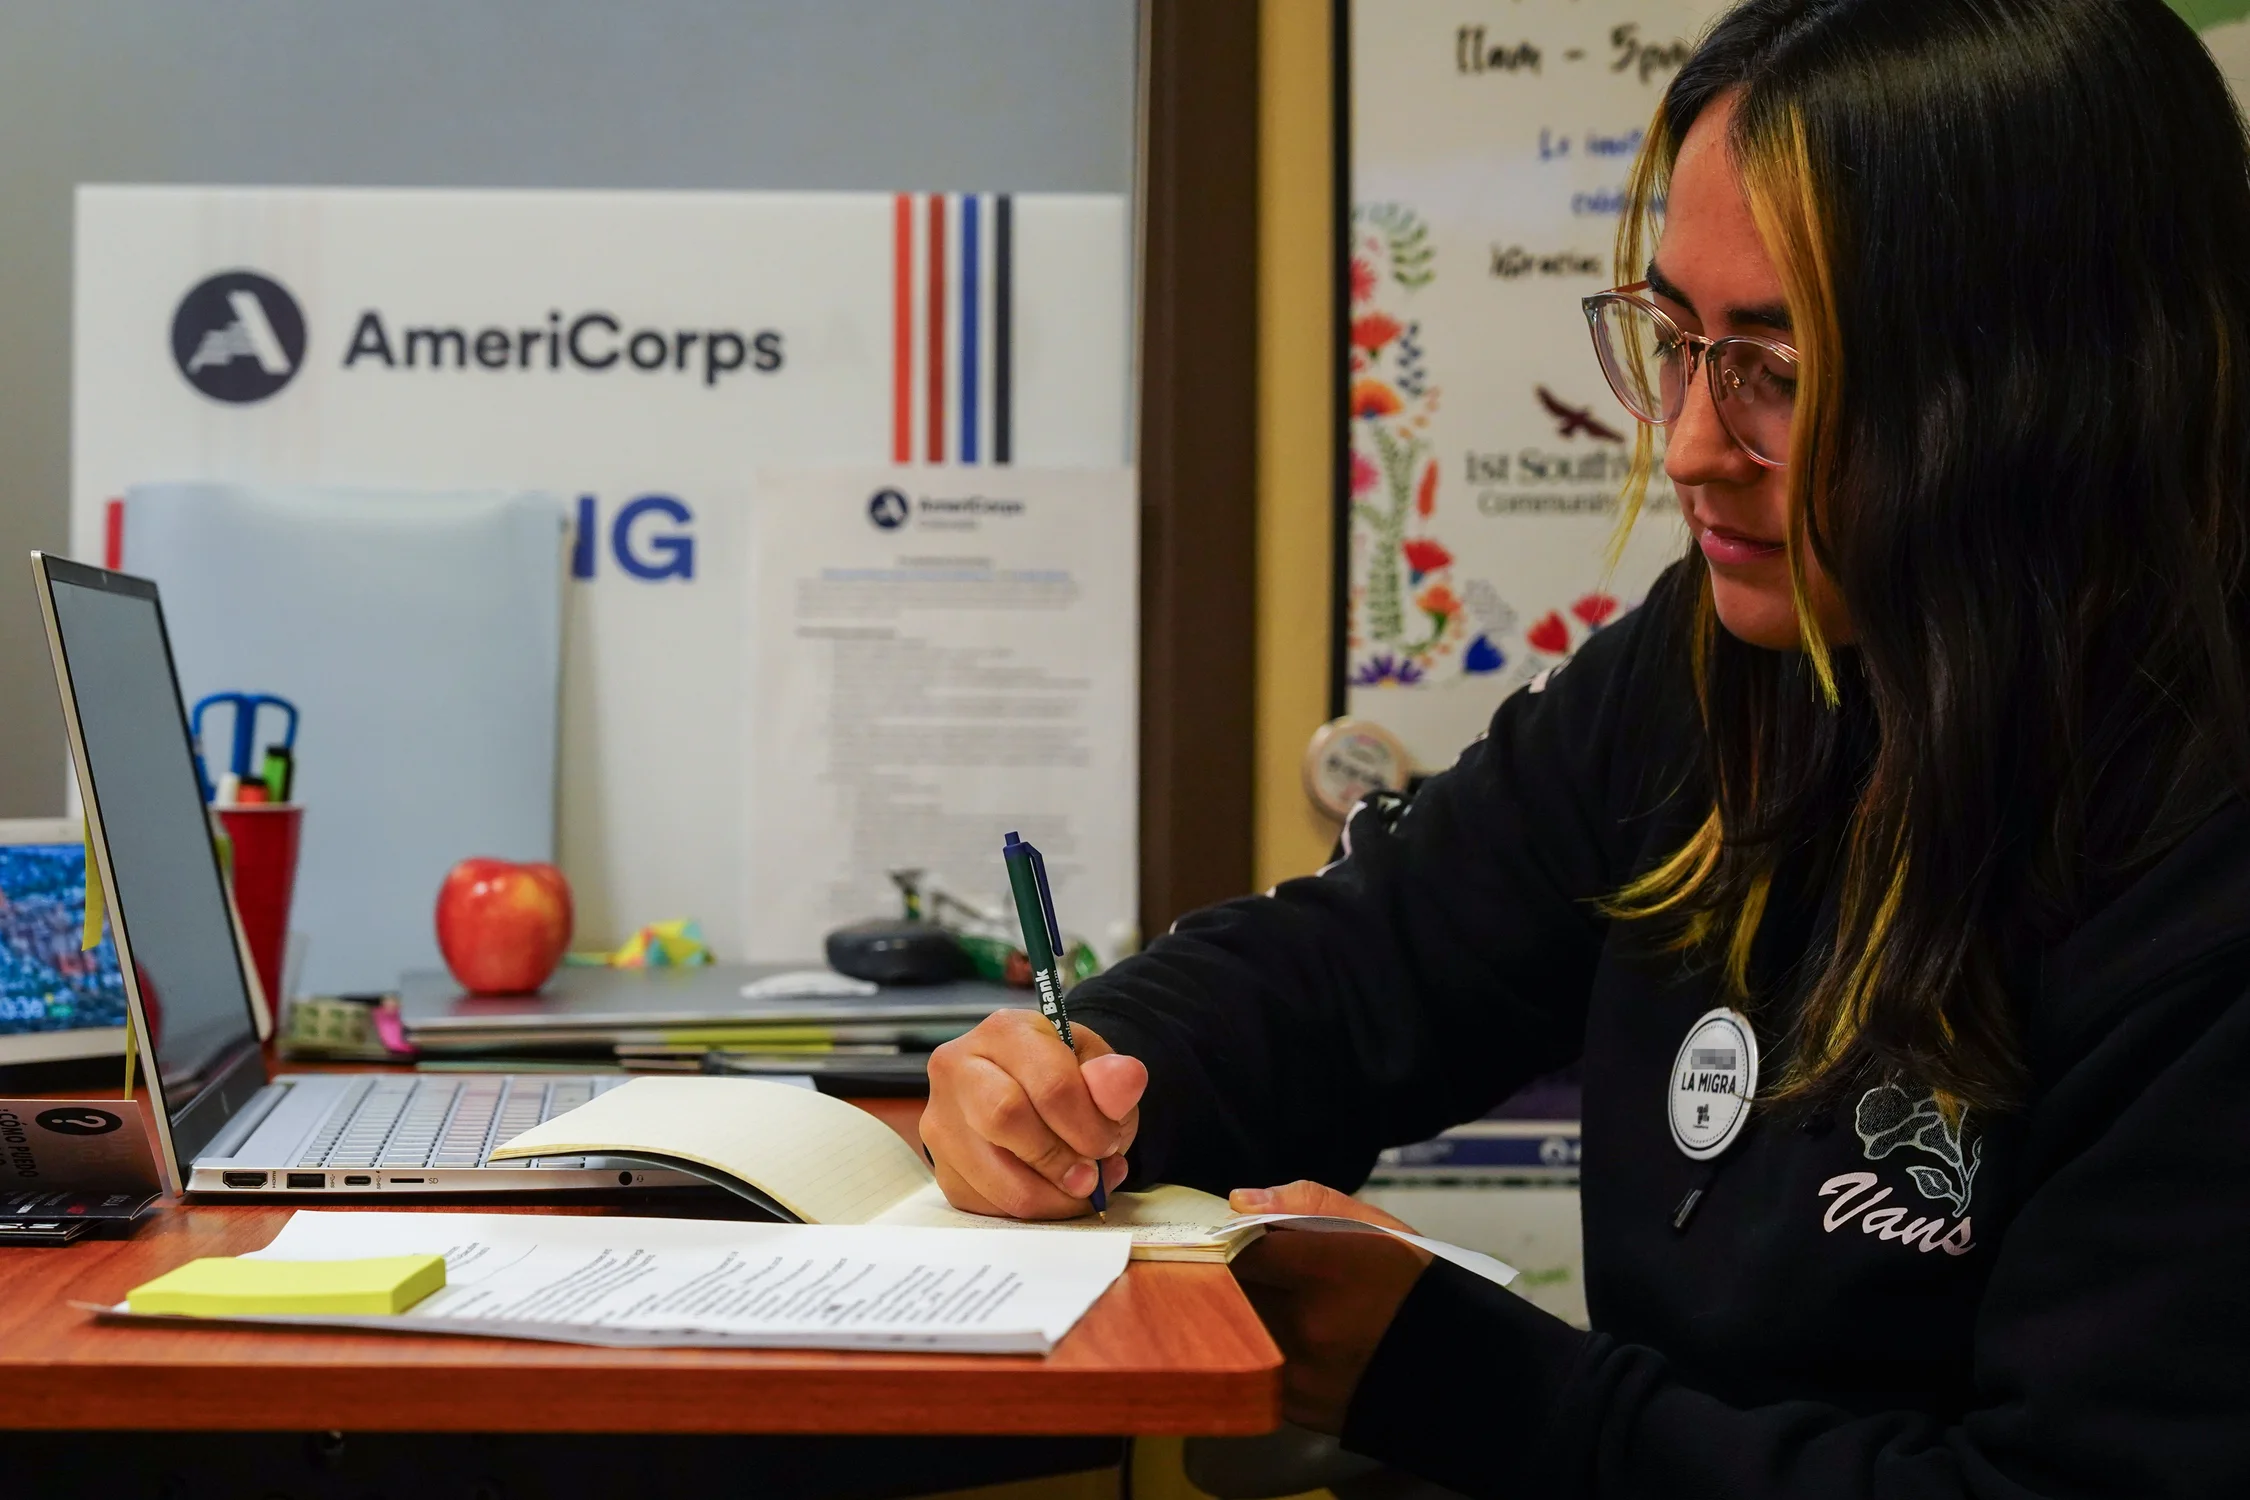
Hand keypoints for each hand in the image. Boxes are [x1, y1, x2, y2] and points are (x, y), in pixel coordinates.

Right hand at [922, 1009, 1146, 1218]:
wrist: (1031, 1091)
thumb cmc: (1064, 1077)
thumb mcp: (1097, 1069)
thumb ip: (1113, 1079)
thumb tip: (1126, 1079)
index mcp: (1004, 1031)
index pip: (1049, 1084)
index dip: (1088, 1126)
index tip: (1109, 1145)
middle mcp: (958, 1068)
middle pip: (1004, 1119)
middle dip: (1059, 1160)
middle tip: (1090, 1176)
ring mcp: (941, 1119)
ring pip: (995, 1177)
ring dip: (1050, 1196)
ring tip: (1079, 1188)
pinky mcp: (941, 1165)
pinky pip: (986, 1205)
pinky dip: (1029, 1210)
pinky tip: (1051, 1193)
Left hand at [1227, 1181, 1432, 1434]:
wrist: (1455, 1367)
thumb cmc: (1412, 1284)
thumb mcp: (1376, 1227)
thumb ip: (1306, 1203)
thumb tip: (1240, 1201)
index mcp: (1331, 1267)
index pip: (1242, 1247)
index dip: (1225, 1238)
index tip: (1224, 1234)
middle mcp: (1310, 1322)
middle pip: (1229, 1291)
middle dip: (1223, 1275)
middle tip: (1232, 1264)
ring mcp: (1301, 1370)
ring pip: (1233, 1330)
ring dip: (1233, 1312)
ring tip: (1258, 1297)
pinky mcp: (1296, 1406)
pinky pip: (1251, 1368)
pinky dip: (1252, 1349)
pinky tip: (1274, 1336)